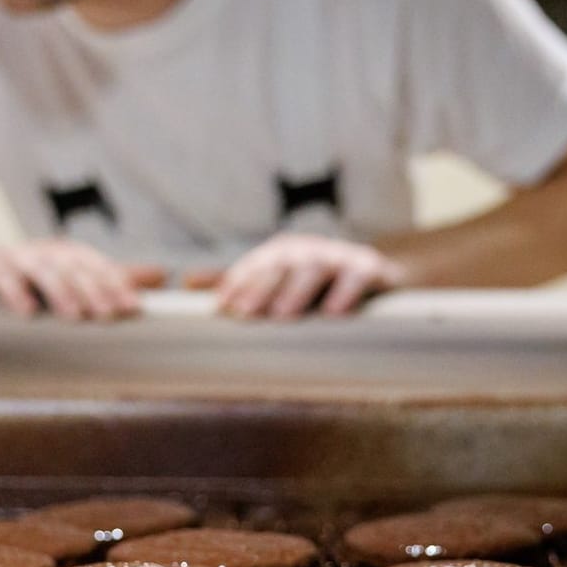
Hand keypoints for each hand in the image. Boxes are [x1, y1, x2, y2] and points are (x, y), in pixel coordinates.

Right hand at [0, 240, 166, 320]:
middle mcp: (29, 253)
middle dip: (95, 286)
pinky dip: (11, 289)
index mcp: (50, 259)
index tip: (134, 308)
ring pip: (37, 265)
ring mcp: (0, 257)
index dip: (113, 280)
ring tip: (76, 316)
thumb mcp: (44, 302)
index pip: (88, 262)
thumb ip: (93, 290)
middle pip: (69, 262)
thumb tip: (154, 283)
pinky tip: (25, 312)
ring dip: (60, 289)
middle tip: (114, 314)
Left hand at [187, 235, 408, 319]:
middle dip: (261, 288)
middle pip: (280, 265)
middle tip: (245, 314)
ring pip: (315, 268)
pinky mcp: (371, 268)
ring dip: (297, 290)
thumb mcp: (279, 283)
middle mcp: (306, 251)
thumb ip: (239, 284)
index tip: (222, 307)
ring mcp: (339, 257)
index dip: (237, 284)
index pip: (254, 267)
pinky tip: (335, 313)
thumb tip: (187, 282)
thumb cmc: (317, 287)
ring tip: (283, 315)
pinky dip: (347, 292)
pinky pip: (358, 276)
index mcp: (281, 255)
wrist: (379, 277)